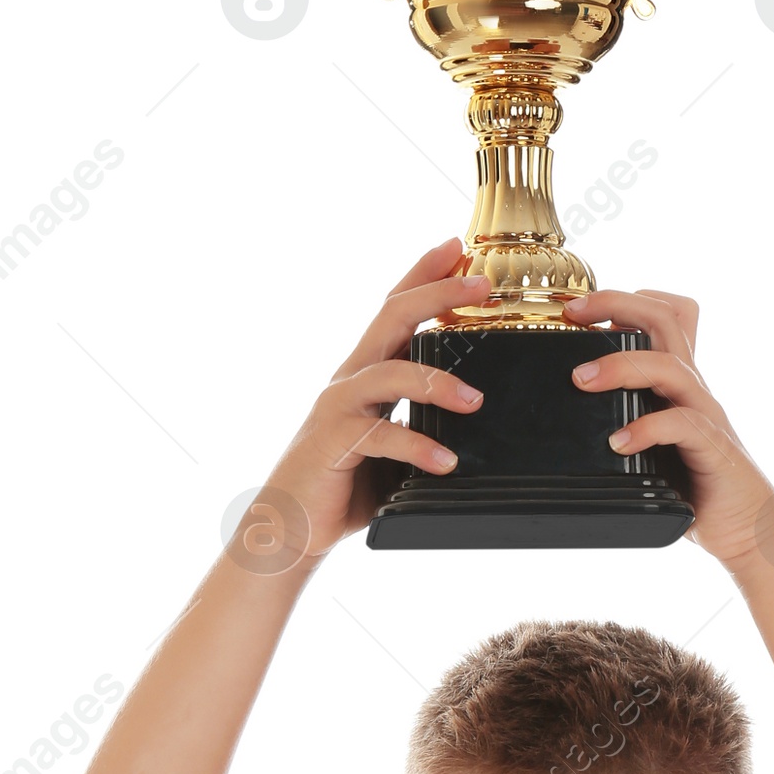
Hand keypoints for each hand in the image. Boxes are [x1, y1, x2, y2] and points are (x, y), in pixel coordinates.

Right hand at [262, 239, 489, 555]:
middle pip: (393, 318)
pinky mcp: (334, 442)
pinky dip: (417, 447)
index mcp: (367, 373)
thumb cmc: (346, 485)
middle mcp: (351, 378)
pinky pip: (380, 436)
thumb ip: (424, 425)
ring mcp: (340, 407)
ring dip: (436, 382)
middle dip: (437, 294)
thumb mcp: (394, 447)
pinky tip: (445, 462)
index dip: (424, 275)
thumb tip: (480, 420)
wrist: (292, 526)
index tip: (459, 248)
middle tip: (480, 284)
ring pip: (389, 373)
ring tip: (475, 401)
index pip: (396, 310)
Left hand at [562, 288, 773, 568]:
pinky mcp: (713, 448)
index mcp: (678, 382)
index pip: (665, 314)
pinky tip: (619, 444)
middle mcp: (693, 389)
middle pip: (664, 319)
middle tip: (575, 314)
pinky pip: (682, 424)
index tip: (576, 309)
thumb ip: (625, 422)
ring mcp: (705, 415)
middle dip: (616, 305)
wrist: (747, 529)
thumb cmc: (695, 487)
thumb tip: (564, 422)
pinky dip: (646, 428)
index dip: (622, 299)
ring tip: (582, 381)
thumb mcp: (653, 444)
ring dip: (622, 366)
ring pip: (670, 365)